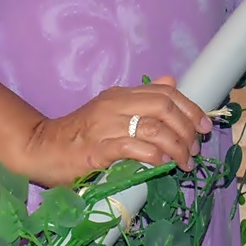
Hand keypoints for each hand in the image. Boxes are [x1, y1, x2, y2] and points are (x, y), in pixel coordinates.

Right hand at [23, 76, 212, 186]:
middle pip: (164, 108)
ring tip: (184, 163)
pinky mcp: (97, 150)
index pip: (165, 93)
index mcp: (120, 95)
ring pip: (154, 129)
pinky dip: (153, 155)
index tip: (204, 126)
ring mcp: (105, 127)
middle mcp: (114, 105)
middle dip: (187, 129)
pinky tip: (162, 164)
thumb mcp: (111, 109)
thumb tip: (171, 82)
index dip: (190, 108)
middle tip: (194, 149)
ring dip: (177, 147)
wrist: (41, 148)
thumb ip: (141, 98)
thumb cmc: (78, 134)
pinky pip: (133, 148)